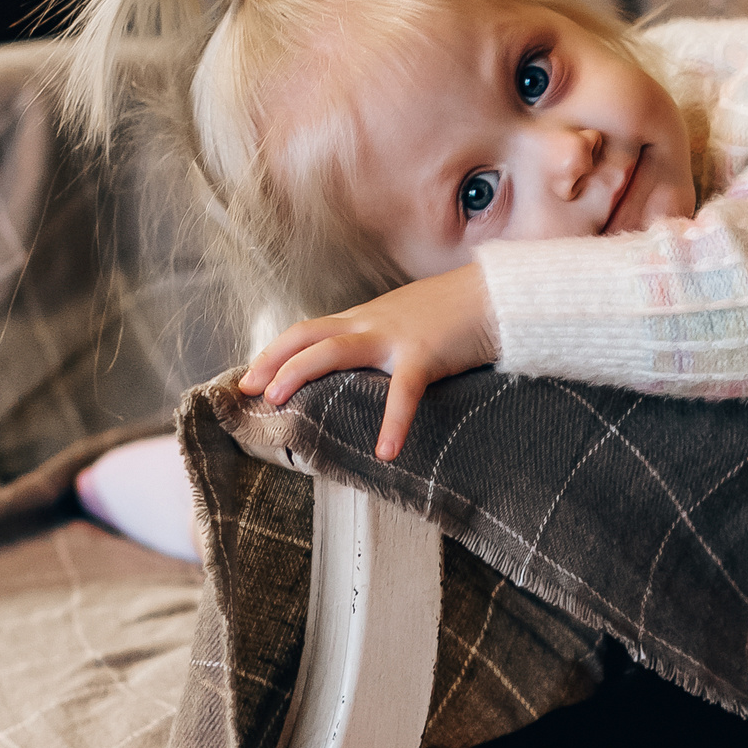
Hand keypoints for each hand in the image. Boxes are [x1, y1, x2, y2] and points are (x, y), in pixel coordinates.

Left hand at [237, 264, 496, 460]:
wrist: (499, 295)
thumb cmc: (459, 312)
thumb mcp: (410, 321)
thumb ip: (384, 341)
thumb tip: (365, 370)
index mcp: (367, 318)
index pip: (308, 330)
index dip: (275, 352)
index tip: (250, 376)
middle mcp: (372, 323)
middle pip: (307, 335)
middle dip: (272, 362)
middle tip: (248, 390)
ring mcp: (395, 337)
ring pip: (334, 350)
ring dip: (299, 373)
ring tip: (278, 404)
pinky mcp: (425, 355)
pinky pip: (403, 392)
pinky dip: (393, 422)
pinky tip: (386, 451)